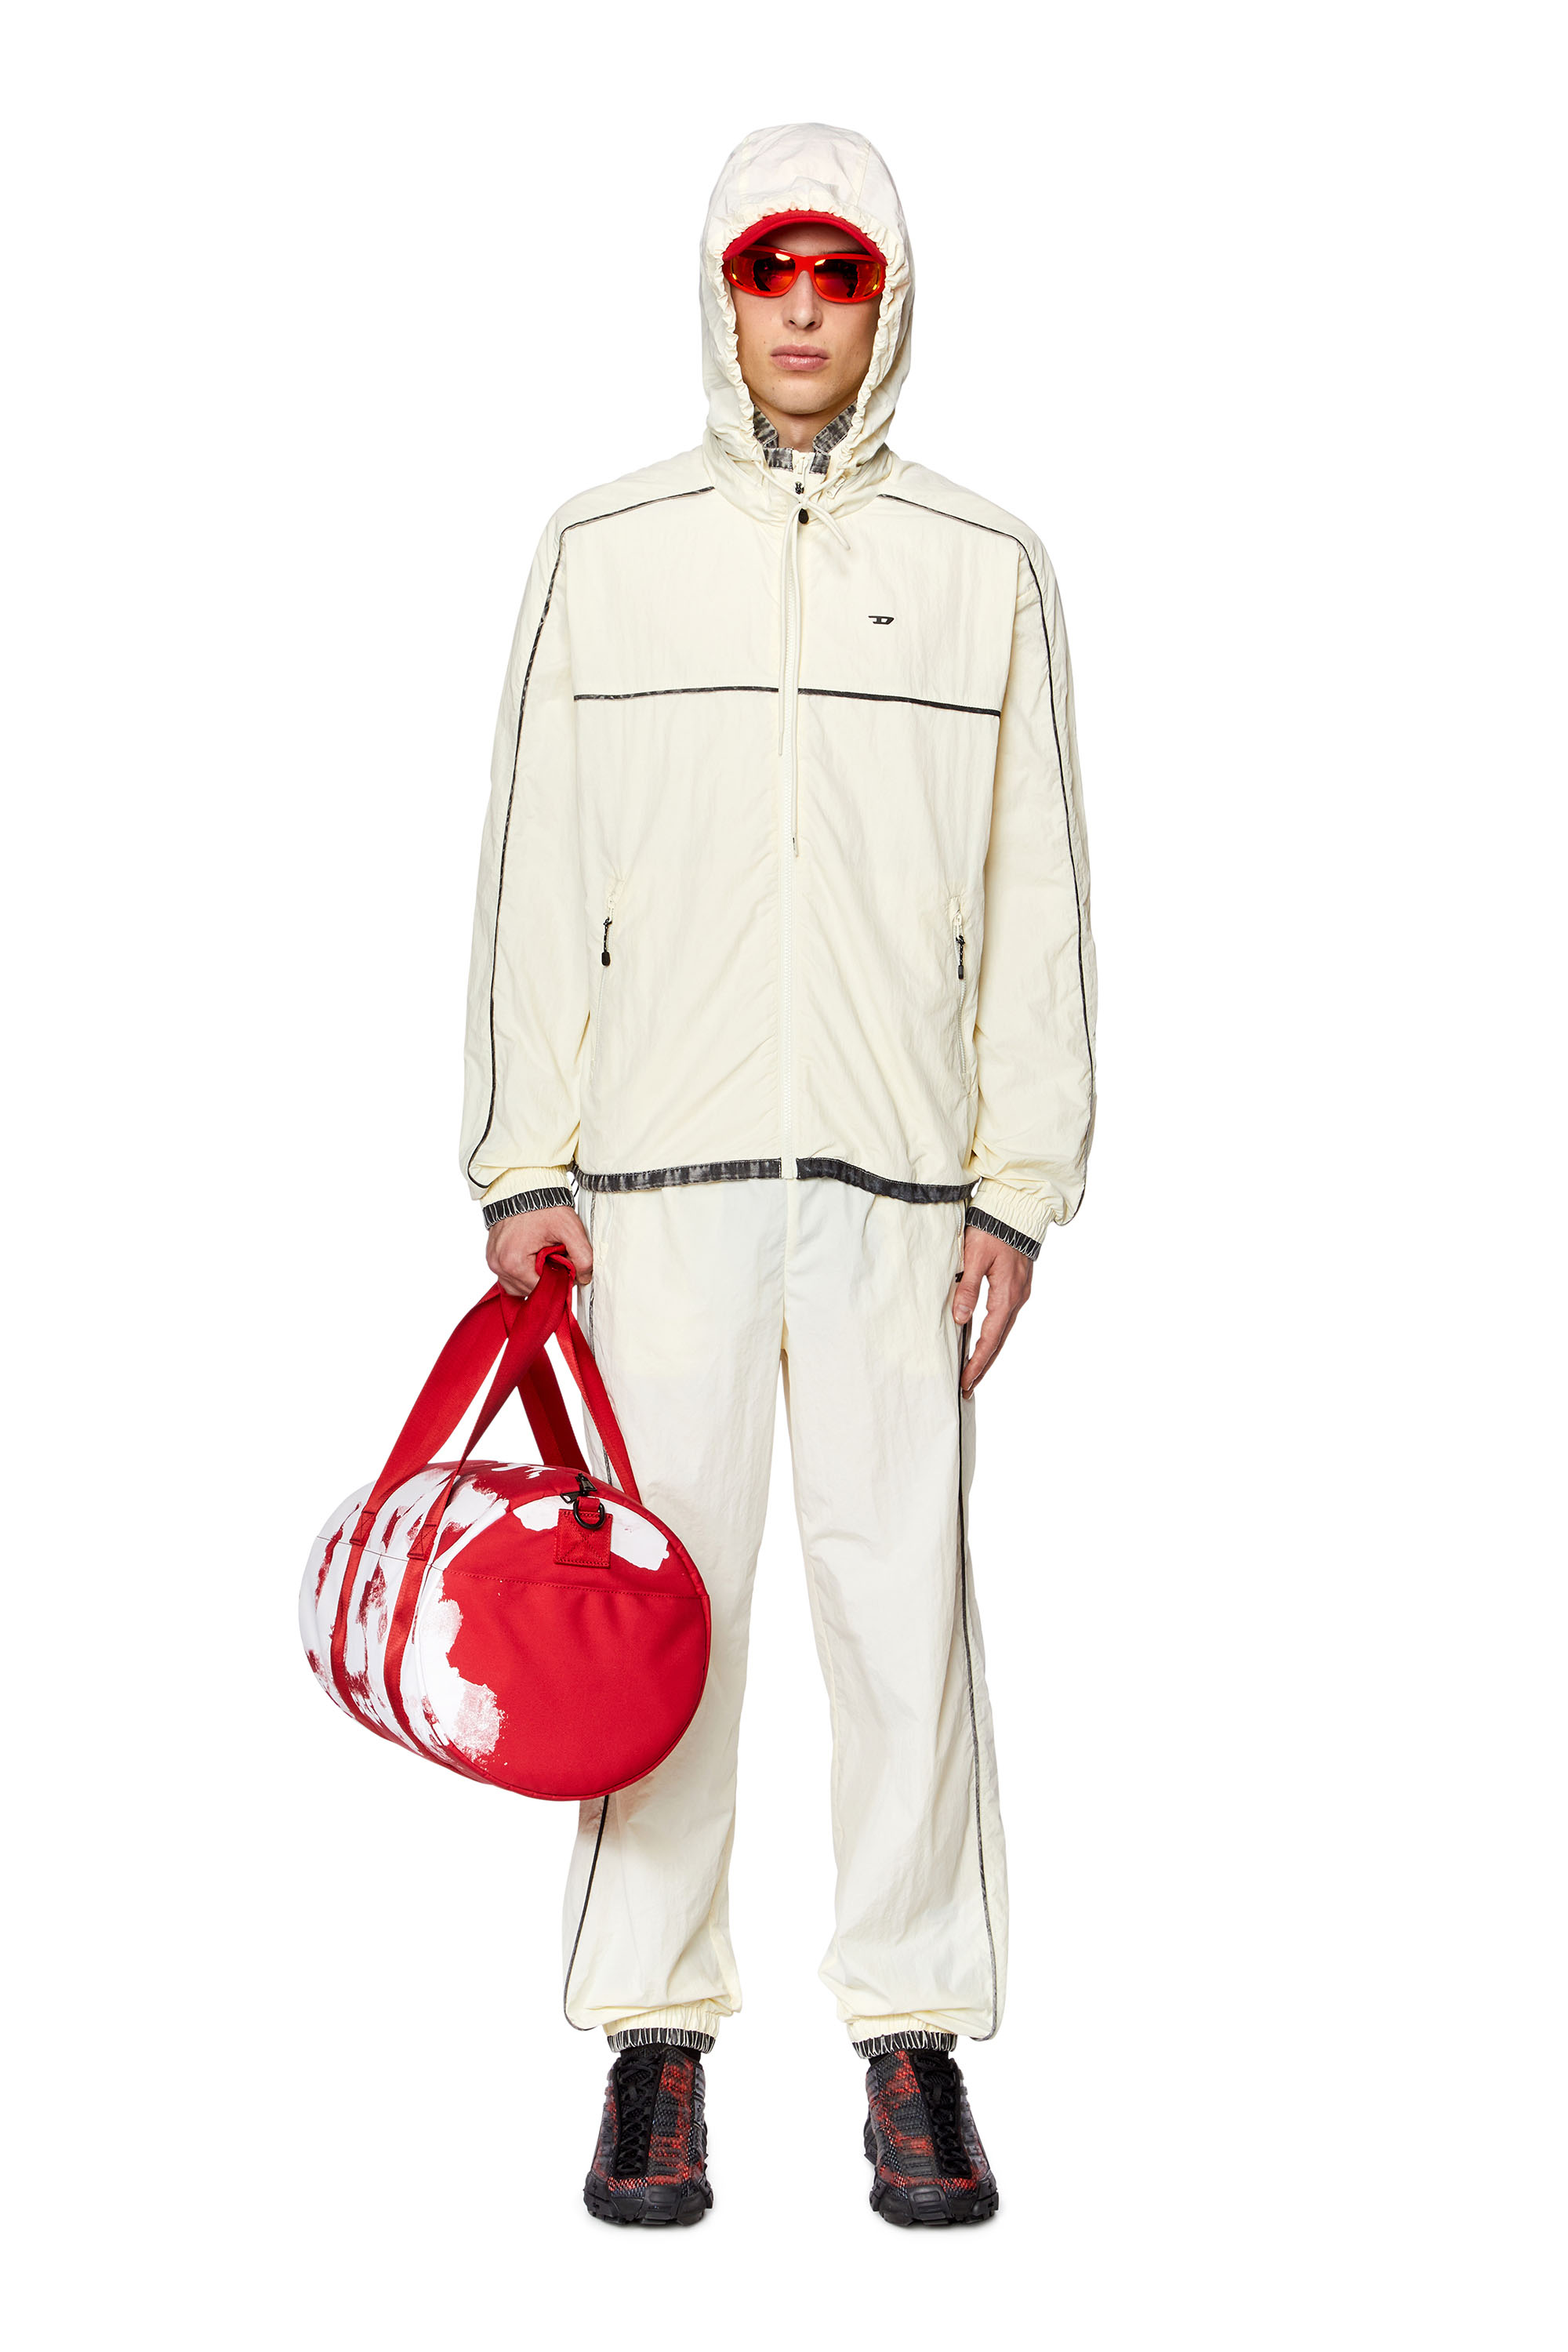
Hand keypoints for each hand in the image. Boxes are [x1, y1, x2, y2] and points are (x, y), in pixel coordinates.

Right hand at [485, 1204, 592, 1298]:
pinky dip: (523, 1271)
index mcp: (514, 1262)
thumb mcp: (569, 1228)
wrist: (523, 1187)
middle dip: (546, 1278)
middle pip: (529, 1290)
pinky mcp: (492, 1256)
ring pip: (518, 1286)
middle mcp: (498, 1265)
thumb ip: (583, 1256)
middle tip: (555, 1257)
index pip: (541, 1289)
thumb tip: (585, 1278)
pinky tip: (533, 1256)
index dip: (558, 1281)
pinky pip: (509, 1276)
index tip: (565, 1266)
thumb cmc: (543, 1206)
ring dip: (533, 1277)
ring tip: (543, 1255)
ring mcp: (492, 1261)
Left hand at [952, 1225, 1032, 1395]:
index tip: (965, 1381)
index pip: (990, 1338)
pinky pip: (1005, 1319)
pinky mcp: (1017, 1287)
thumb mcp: (975, 1257)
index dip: (977, 1361)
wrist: (1017, 1210)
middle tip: (968, 1387)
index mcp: (1006, 1295)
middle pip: (999, 1341)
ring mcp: (1019, 1293)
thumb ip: (968, 1288)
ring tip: (974, 1372)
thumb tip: (961, 1319)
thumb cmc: (994, 1229)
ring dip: (989, 1353)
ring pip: (1003, 1331)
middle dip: (983, 1366)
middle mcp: (1017, 1298)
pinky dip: (994, 1335)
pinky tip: (985, 1341)